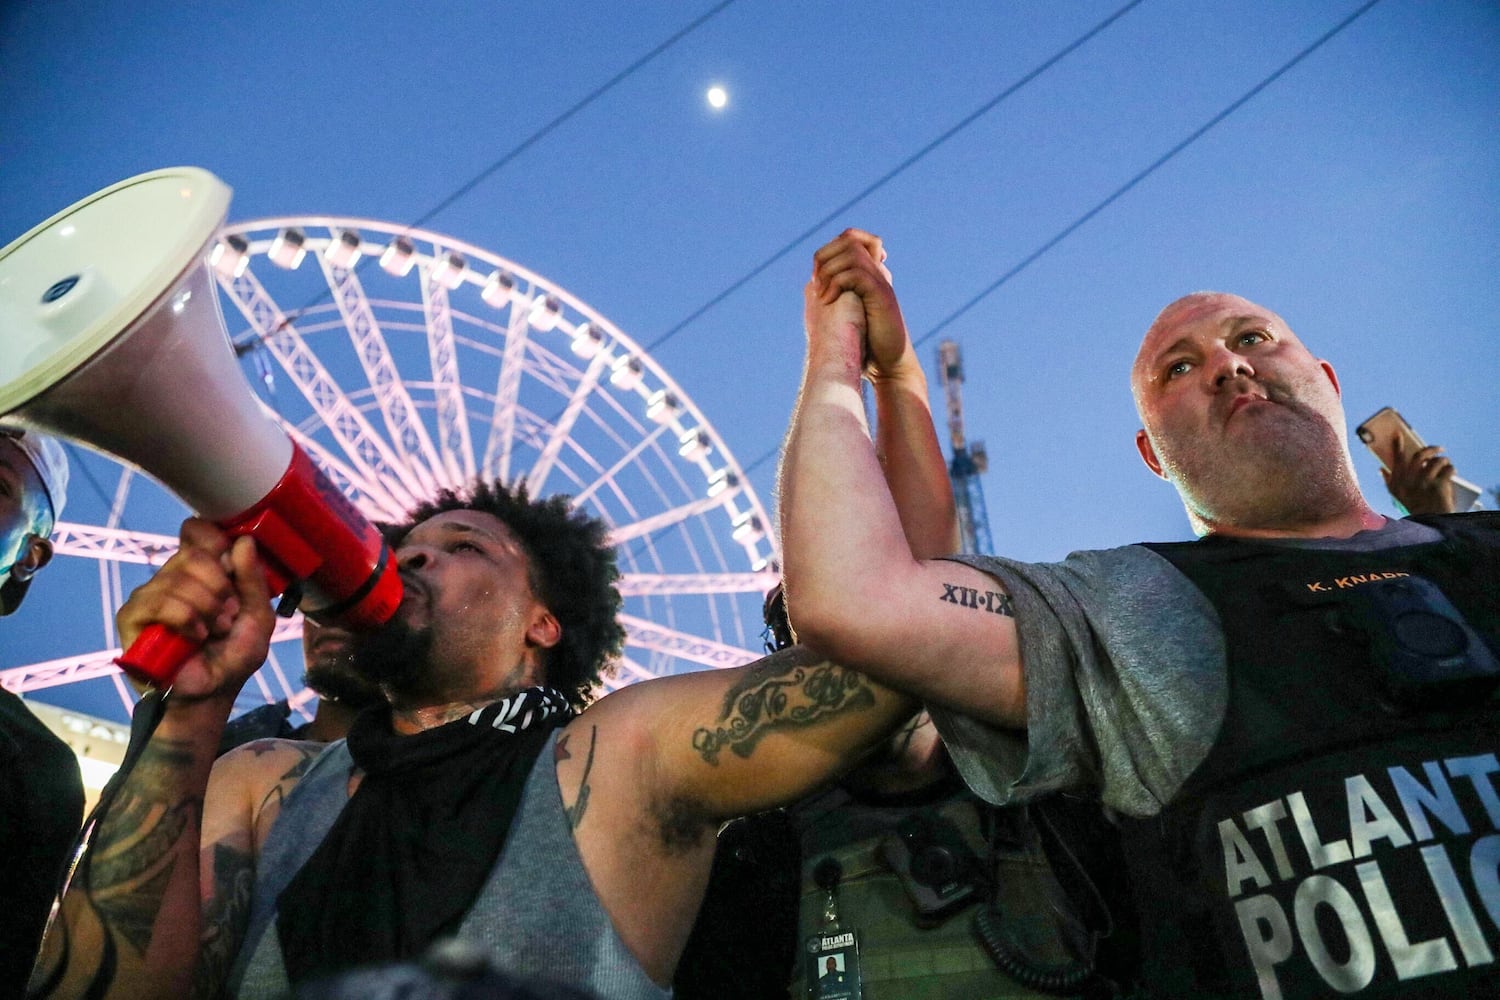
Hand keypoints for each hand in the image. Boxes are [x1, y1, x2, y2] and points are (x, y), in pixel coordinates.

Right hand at [117, 518, 274, 703]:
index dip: (212, 539)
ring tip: (213, 631)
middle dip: (220, 586)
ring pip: (176, 576)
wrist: (212, 693)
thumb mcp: (258, 616)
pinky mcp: (132, 618)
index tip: (229, 564)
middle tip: (229, 614)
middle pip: (193, 554)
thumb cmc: (233, 656)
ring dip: (206, 606)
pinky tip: (194, 637)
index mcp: (202, 572)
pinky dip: (184, 617)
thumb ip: (253, 580)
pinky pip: (157, 600)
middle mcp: (173, 578)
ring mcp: (150, 596)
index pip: (196, 532)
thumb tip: (243, 541)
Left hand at [807, 228, 915, 382]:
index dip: (827, 251)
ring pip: (852, 253)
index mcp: (868, 273)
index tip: (817, 279)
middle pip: (849, 238)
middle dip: (825, 257)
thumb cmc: (865, 345)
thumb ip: (833, 294)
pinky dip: (837, 284)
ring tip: (821, 295)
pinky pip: (857, 274)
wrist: (887, 365)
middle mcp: (877, 272)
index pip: (849, 237)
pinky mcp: (882, 296)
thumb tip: (809, 286)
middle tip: (817, 284)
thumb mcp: (843, 312)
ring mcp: (881, 282)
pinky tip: (828, 302)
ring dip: (829, 271)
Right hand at [1382, 435, 1456, 514]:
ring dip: (1443, 460)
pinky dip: (1451, 469)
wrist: (1430, 523)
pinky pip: (1448, 469)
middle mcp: (1409, 481)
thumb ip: (1389, 482)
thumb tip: (1381, 469)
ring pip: (1436, 461)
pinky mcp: (1439, 485)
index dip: (1397, 445)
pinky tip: (1451, 472)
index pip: (1397, 459)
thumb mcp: (1398, 497)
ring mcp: (1424, 483)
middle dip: (1430, 449)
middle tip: (1438, 449)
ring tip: (1446, 463)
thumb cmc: (1415, 508)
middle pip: (1419, 456)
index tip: (1398, 434)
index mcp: (1398, 482)